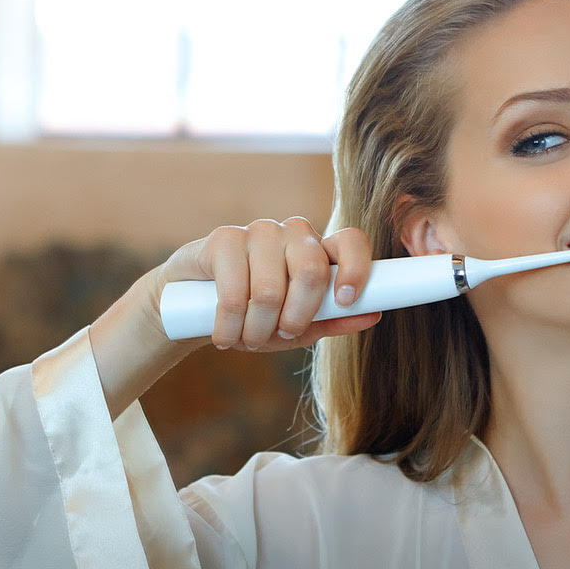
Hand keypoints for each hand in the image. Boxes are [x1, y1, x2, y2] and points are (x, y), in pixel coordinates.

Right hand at [151, 217, 380, 350]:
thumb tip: (373, 314)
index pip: (351, 241)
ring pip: (270, 290)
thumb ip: (333, 320)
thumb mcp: (299, 327)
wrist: (196, 306)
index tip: (345, 300)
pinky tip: (223, 335)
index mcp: (319, 250)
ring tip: (246, 337)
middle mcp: (294, 233)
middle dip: (295, 318)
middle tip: (279, 334)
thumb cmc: (256, 315)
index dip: (355, 268)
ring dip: (257, 329)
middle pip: (311, 270)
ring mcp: (259, 230)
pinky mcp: (224, 237)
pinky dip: (228, 326)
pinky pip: (233, 292)